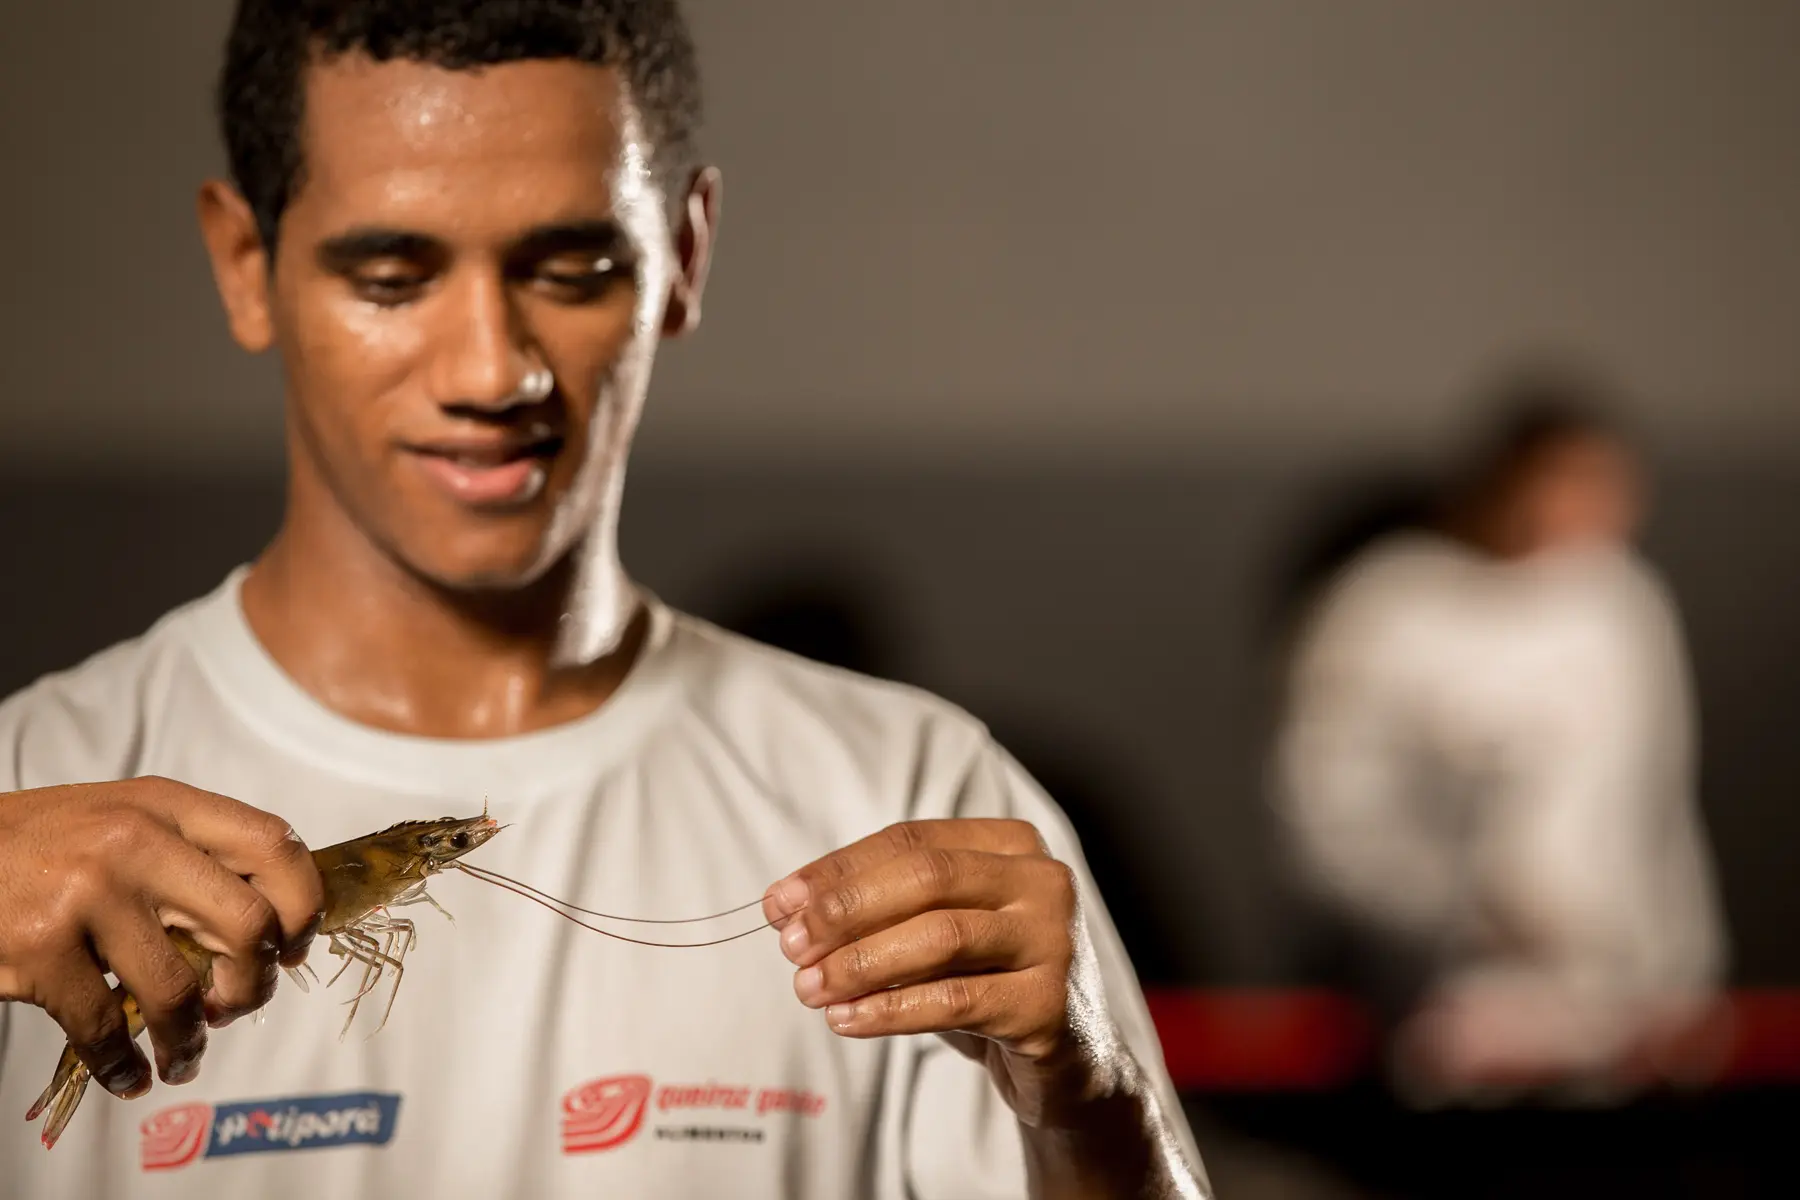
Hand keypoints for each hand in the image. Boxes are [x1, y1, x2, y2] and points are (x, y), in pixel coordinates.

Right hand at [0, 778, 325, 1099]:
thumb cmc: (43, 844)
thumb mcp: (126, 818)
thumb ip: (190, 854)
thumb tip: (268, 926)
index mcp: (169, 804)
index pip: (276, 845)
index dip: (303, 907)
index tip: (292, 948)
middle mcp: (138, 841)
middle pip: (248, 926)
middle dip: (254, 984)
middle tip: (235, 1006)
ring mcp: (90, 893)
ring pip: (180, 989)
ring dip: (189, 1039)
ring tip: (182, 1056)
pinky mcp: (40, 947)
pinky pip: (103, 1026)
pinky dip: (123, 1065)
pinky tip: (128, 1074)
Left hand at [763, 818, 1119, 1126]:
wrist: (1070, 1063)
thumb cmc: (988, 982)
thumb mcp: (934, 936)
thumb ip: (875, 913)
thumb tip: (786, 907)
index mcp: (1011, 844)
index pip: (911, 842)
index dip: (838, 869)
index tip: (779, 902)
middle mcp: (1043, 881)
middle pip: (927, 877)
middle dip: (847, 909)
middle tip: (790, 946)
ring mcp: (1054, 941)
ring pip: (941, 936)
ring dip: (860, 962)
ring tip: (809, 988)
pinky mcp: (1050, 1005)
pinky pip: (957, 1000)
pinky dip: (891, 1009)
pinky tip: (847, 1019)